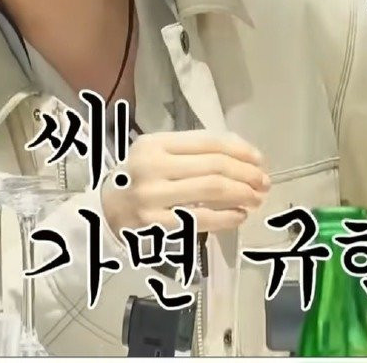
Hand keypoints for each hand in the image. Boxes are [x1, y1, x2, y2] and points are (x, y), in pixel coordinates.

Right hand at [101, 130, 270, 235]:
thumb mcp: (158, 154)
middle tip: (264, 182)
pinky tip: (239, 215)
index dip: (240, 150)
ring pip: (212, 191)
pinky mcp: (155, 226)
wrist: (103, 213)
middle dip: (247, 174)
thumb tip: (242, 154)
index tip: (259, 159)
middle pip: (215, 166)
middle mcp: (152, 166)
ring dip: (242, 194)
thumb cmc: (138, 180)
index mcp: (155, 143)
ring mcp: (153, 196)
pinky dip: (227, 218)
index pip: (208, 141)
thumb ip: (193, 151)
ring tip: (256, 198)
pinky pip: (201, 220)